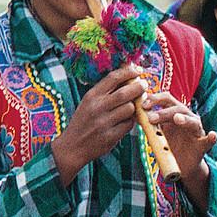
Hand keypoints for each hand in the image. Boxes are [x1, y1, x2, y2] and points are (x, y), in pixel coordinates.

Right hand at [51, 65, 144, 182]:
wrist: (72, 146)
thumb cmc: (84, 121)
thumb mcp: (88, 103)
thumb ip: (106, 92)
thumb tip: (128, 78)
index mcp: (91, 96)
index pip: (113, 78)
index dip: (128, 72)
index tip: (138, 70)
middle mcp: (97, 107)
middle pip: (125, 93)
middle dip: (138, 87)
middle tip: (144, 85)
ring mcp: (104, 122)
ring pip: (130, 108)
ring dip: (135, 106)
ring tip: (133, 107)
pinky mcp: (111, 136)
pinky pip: (129, 124)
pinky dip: (131, 121)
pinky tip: (126, 121)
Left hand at [144, 90, 216, 174]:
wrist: (180, 165)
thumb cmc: (168, 145)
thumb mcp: (156, 132)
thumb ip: (148, 122)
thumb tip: (132, 113)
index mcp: (175, 112)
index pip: (166, 99)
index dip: (155, 99)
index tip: (142, 104)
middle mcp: (187, 118)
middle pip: (178, 108)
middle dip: (163, 111)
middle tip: (151, 118)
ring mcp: (196, 130)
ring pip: (192, 121)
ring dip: (183, 119)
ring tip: (176, 119)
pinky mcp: (202, 145)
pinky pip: (209, 140)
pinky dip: (211, 138)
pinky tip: (212, 135)